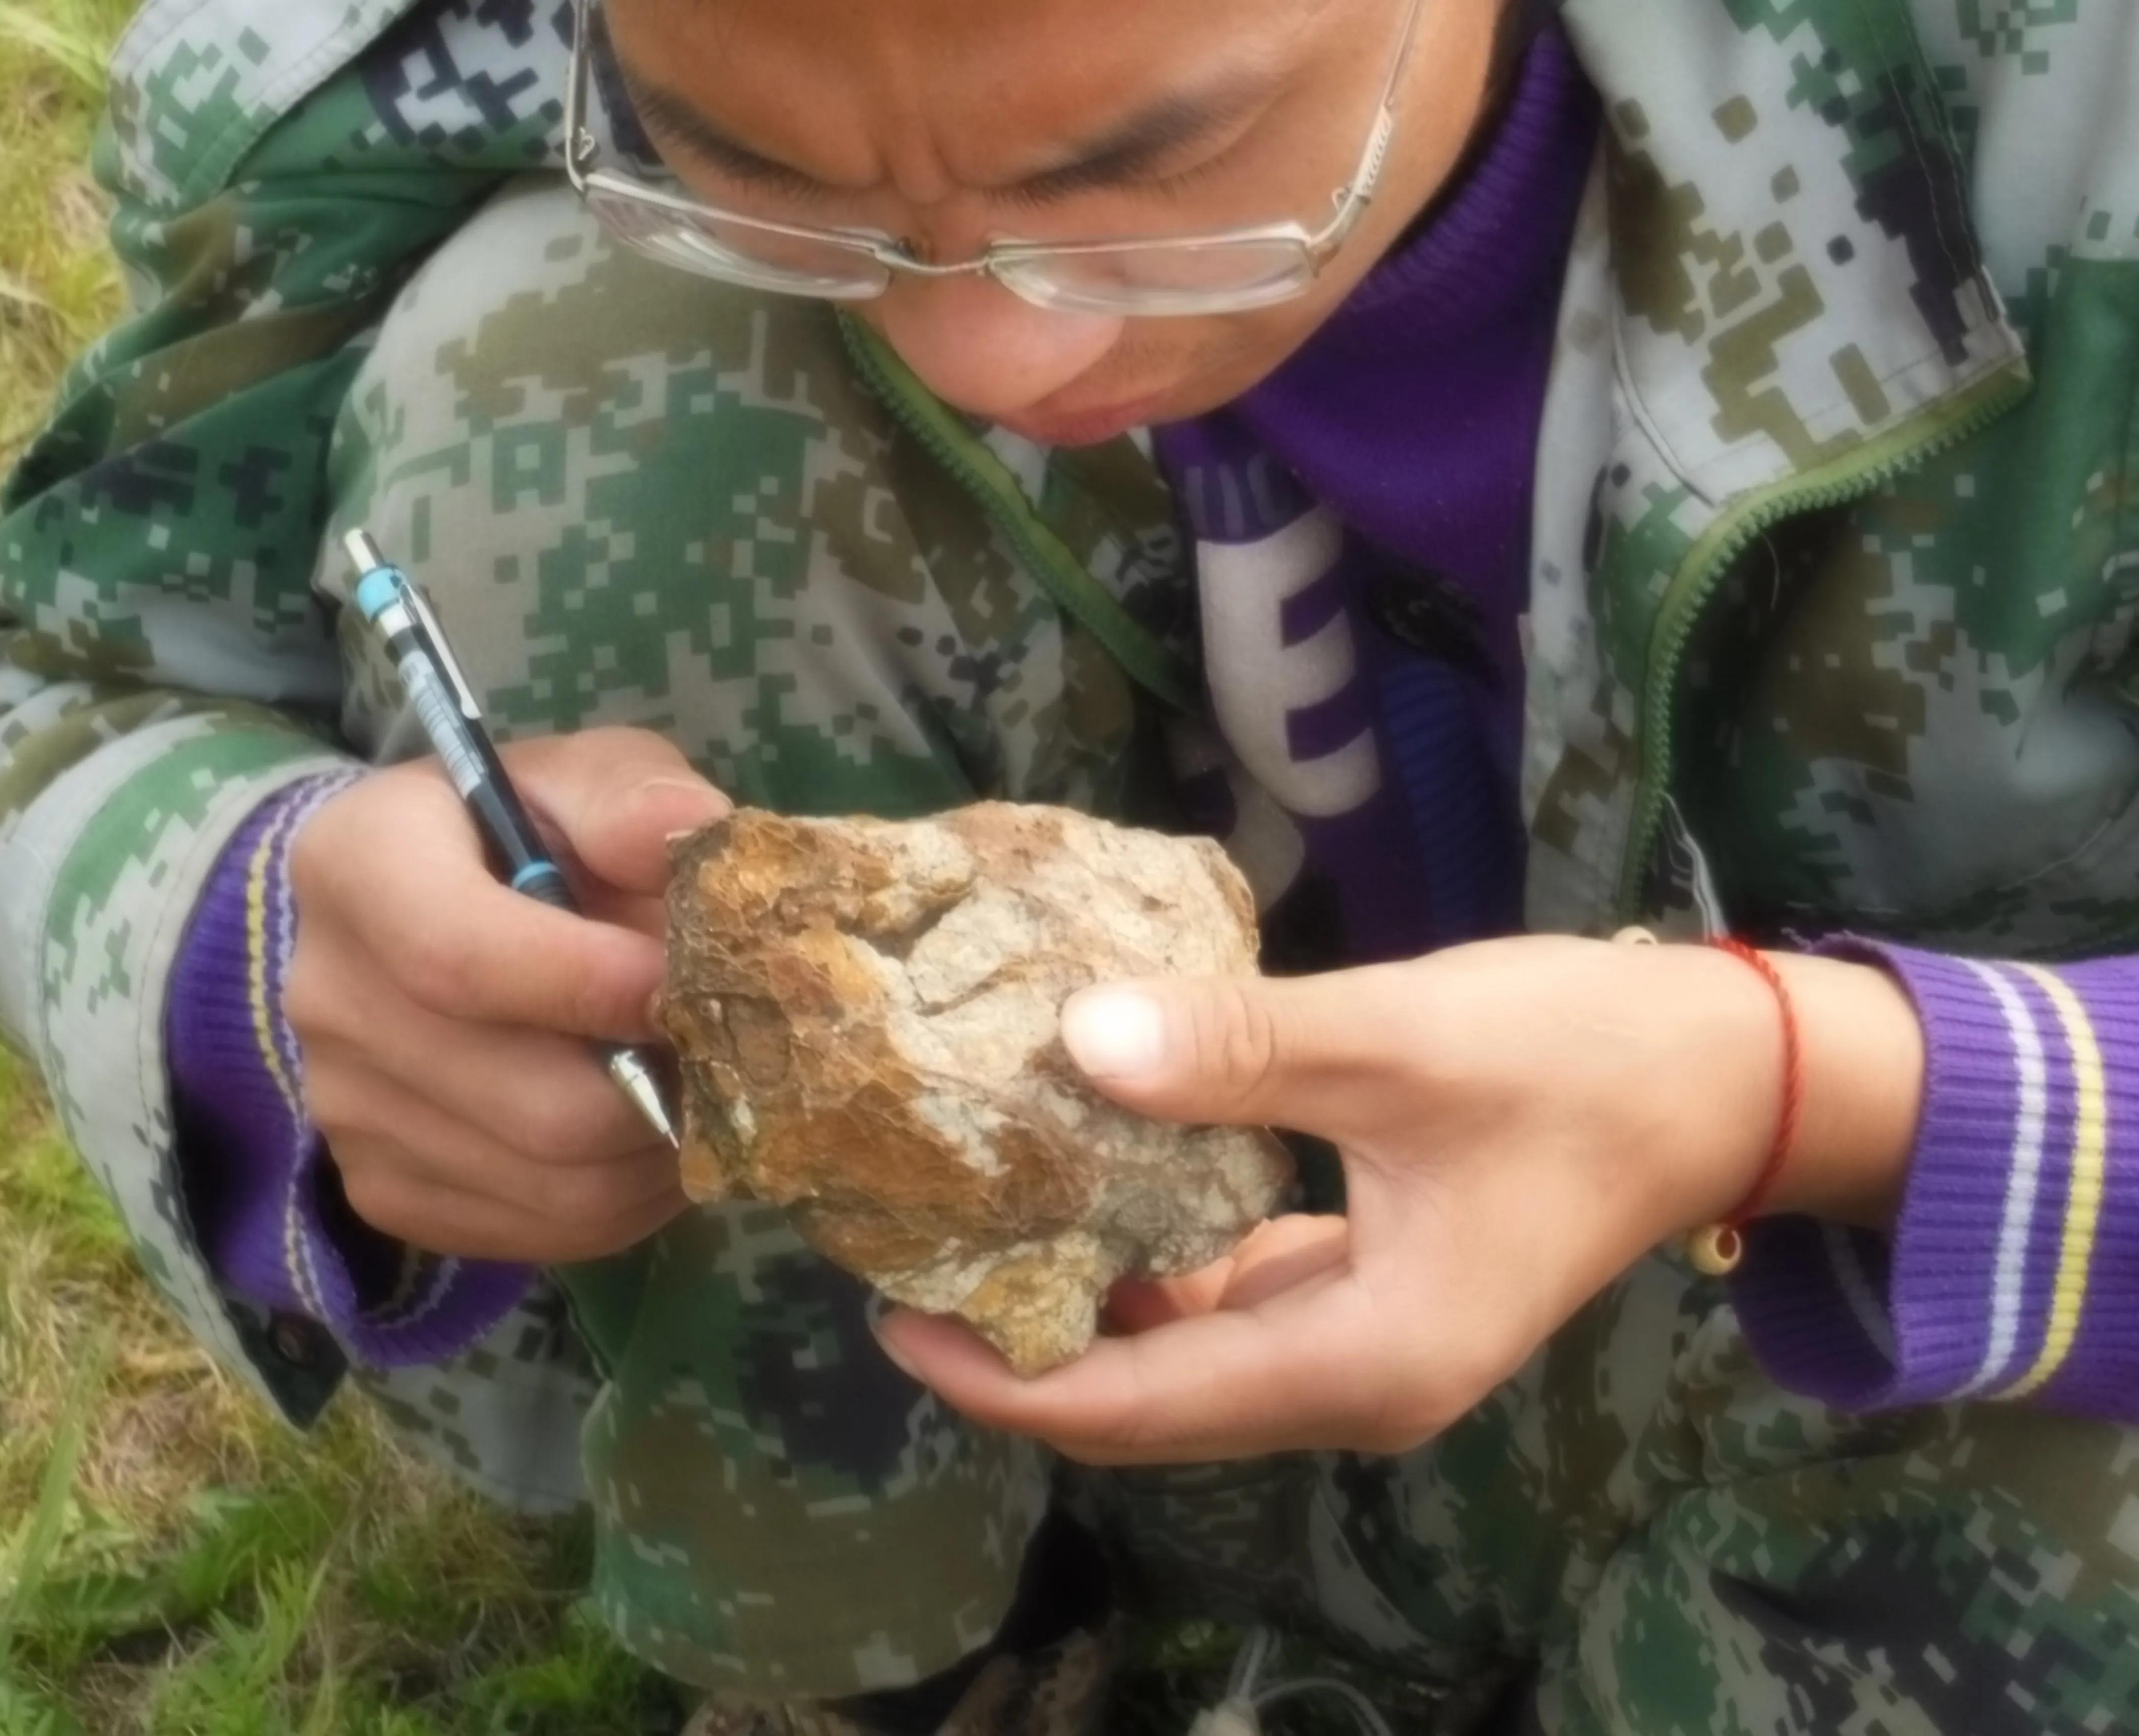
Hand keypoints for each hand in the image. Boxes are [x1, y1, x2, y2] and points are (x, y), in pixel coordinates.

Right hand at [285, 728, 727, 1262]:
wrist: (431, 910)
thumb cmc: (525, 834)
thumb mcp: (583, 778)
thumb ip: (633, 798)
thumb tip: (689, 833)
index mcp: (357, 864)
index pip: (460, 957)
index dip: (590, 986)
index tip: (680, 984)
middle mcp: (329, 997)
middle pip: (529, 1099)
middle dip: (657, 1084)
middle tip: (724, 1049)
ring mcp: (348, 1109)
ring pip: (551, 1181)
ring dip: (657, 1149)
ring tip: (697, 1088)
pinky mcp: (383, 1191)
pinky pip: (536, 1233)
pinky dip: (623, 1201)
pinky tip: (646, 1138)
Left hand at [876, 935, 1923, 1463]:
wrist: (1726, 1076)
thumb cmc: (1582, 1059)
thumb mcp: (1404, 1041)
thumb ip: (1241, 1051)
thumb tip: (1077, 1041)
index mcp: (1363, 1361)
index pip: (1139, 1407)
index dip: (1006, 1379)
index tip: (894, 1316)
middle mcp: (1358, 1384)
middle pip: (1152, 1398)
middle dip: (1028, 1346)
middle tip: (907, 1259)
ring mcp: (1371, 1344)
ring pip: (1191, 1350)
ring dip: (1089, 1299)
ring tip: (975, 1221)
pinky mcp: (1379, 1289)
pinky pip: (1237, 1301)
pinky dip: (1161, 1259)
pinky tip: (1100, 1183)